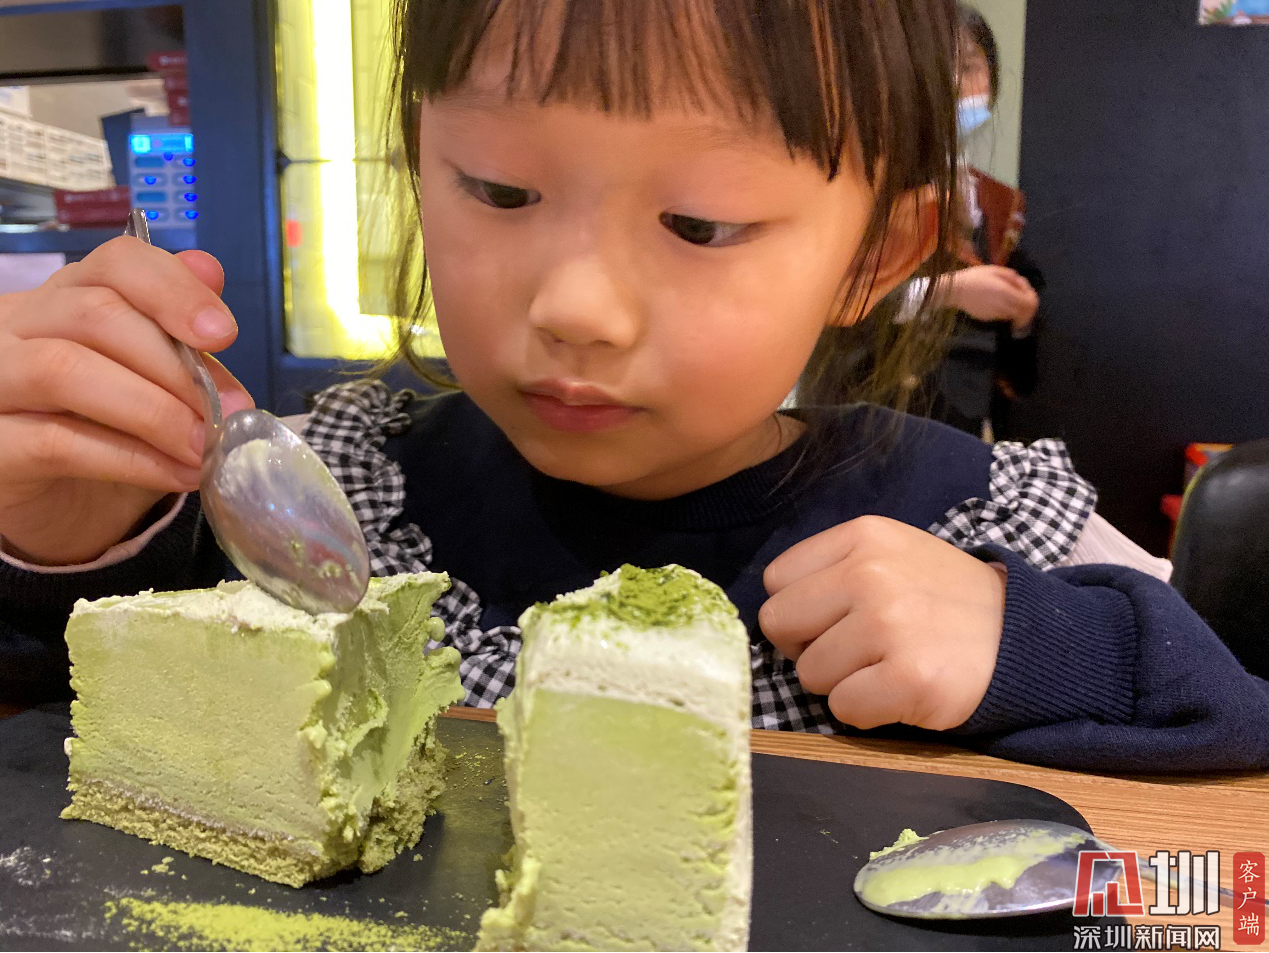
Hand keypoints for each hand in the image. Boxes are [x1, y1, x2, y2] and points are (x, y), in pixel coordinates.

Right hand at [0, 237, 253, 565]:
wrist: (58, 513)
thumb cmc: (108, 439)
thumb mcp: (156, 387)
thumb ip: (179, 336)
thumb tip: (209, 272)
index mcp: (66, 298)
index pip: (116, 262)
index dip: (174, 290)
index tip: (223, 334)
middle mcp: (16, 324)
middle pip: (96, 313)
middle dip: (175, 366)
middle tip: (229, 413)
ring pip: (65, 368)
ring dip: (153, 411)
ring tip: (204, 446)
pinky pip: (56, 441)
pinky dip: (131, 459)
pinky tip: (178, 473)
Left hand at [759, 516, 1005, 730]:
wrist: (1023, 636)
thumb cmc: (941, 600)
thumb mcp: (891, 554)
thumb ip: (832, 570)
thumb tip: (774, 617)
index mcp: (863, 537)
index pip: (776, 581)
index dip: (798, 609)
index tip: (832, 619)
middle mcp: (871, 573)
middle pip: (779, 625)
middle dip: (808, 647)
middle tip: (854, 650)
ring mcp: (890, 625)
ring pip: (809, 674)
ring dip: (842, 681)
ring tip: (886, 666)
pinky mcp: (909, 678)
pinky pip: (843, 708)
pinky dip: (866, 711)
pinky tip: (899, 690)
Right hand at [947, 265, 1037, 329]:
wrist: (955, 290)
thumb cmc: (975, 277)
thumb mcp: (995, 270)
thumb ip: (1012, 277)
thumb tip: (1021, 284)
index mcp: (1006, 292)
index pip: (1029, 302)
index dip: (1032, 298)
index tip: (1028, 293)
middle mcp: (1003, 306)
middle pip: (1024, 312)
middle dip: (1026, 307)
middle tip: (1022, 300)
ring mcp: (995, 314)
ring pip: (1013, 315)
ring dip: (1014, 308)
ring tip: (1006, 299)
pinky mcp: (988, 318)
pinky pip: (1001, 316)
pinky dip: (1003, 311)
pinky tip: (994, 302)